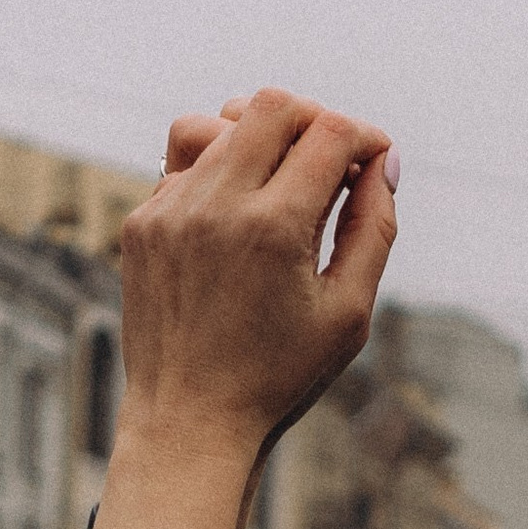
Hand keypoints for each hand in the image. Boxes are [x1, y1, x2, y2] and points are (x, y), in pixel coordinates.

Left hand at [79, 87, 397, 528]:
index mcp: (274, 228)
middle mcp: (216, 205)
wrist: (189, 423)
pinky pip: (183, 165)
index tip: (376, 163)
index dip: (366, 139)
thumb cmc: (279, 378)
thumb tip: (384, 165)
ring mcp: (170, 209)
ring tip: (281, 178)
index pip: (331, 133)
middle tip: (334, 160)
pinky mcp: (143, 223)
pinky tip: (239, 218)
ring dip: (260, 136)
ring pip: (217, 121)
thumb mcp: (347, 313)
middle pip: (273, 105)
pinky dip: (220, 173)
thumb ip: (373, 229)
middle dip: (316, 121)